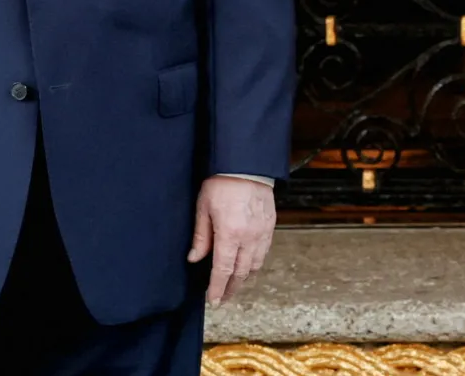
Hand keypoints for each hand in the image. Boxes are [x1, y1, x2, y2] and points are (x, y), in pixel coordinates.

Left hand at [186, 175, 275, 304]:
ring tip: (234, 284)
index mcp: (230, 234)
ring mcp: (262, 233)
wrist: (246, 164)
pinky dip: (255, 263)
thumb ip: (201, 236)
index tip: (213, 300)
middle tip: (223, 297)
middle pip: (241, 273)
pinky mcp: (270, 226)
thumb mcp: (203, 207)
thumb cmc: (221, 182)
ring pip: (255, 265)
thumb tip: (194, 258)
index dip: (218, 288)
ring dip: (244, 278)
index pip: (223, 270)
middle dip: (231, 288)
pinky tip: (247, 265)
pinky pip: (264, 252)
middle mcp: (249, 237)